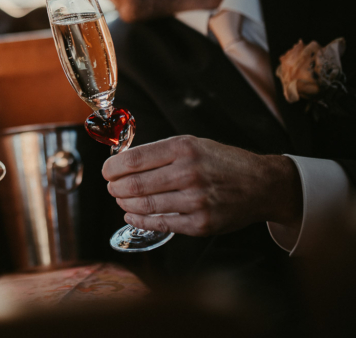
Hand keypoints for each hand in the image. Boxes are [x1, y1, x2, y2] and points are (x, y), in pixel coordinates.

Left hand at [102, 136, 302, 235]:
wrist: (261, 184)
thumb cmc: (222, 162)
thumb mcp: (192, 144)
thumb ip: (159, 153)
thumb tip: (122, 163)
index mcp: (183, 148)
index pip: (133, 160)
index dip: (112, 168)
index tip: (106, 171)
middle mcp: (189, 173)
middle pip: (133, 185)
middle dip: (115, 188)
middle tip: (112, 188)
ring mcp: (196, 200)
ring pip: (144, 206)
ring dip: (125, 205)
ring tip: (122, 200)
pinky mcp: (201, 223)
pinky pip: (160, 224)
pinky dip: (140, 221)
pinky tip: (133, 216)